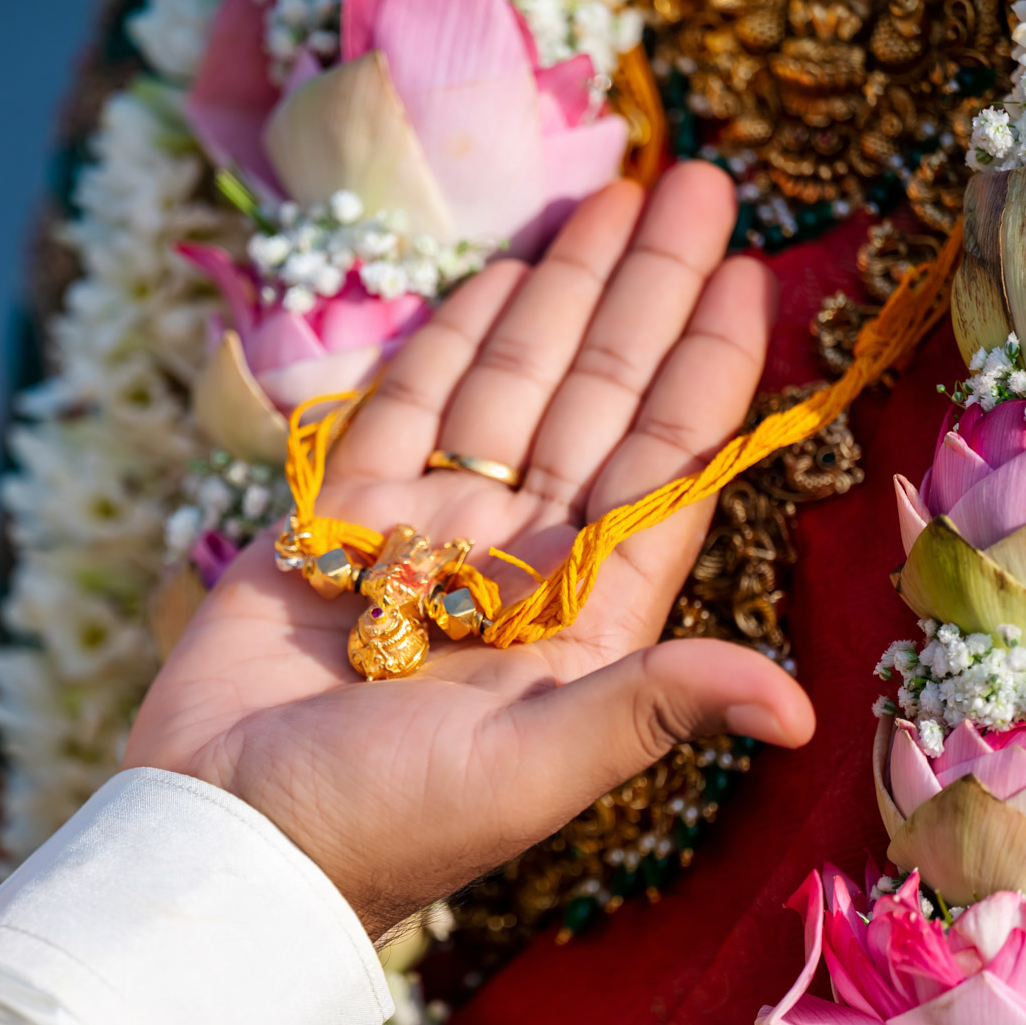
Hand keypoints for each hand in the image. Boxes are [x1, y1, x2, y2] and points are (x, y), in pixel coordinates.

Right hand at [124, 163, 815, 935]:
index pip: (664, 467)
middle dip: (647, 293)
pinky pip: (408, 406)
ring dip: (562, 294)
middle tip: (702, 186)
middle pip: (601, 401)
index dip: (708, 370)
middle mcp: (519, 562)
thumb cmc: (383, 823)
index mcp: (584, 618)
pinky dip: (452, 337)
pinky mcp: (342, 524)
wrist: (226, 837)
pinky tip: (500, 276)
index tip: (745, 276)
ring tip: (611, 198)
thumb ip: (656, 706)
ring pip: (511, 386)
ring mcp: (430, 535)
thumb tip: (799, 712)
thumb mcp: (533, 767)